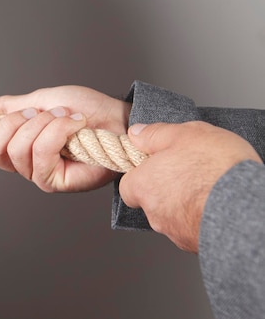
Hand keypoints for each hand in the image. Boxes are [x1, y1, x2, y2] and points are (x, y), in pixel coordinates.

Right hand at [0, 86, 130, 191]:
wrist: (115, 116)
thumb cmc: (84, 108)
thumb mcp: (41, 99)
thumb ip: (10, 105)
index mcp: (15, 145)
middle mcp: (23, 163)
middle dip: (14, 123)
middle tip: (38, 111)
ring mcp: (38, 174)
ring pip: (17, 149)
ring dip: (42, 123)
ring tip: (64, 116)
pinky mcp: (55, 181)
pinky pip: (41, 155)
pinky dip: (56, 131)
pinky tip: (74, 124)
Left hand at [119, 121, 262, 252]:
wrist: (251, 208)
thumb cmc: (218, 169)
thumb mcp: (186, 134)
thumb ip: (155, 134)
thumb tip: (137, 133)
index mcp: (144, 186)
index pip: (128, 185)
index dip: (143, 174)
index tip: (158, 165)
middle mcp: (154, 213)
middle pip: (152, 200)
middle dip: (167, 188)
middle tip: (190, 172)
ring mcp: (175, 232)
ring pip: (174, 216)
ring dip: (186, 203)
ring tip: (209, 187)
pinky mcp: (196, 245)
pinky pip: (194, 228)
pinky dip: (201, 218)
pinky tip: (217, 204)